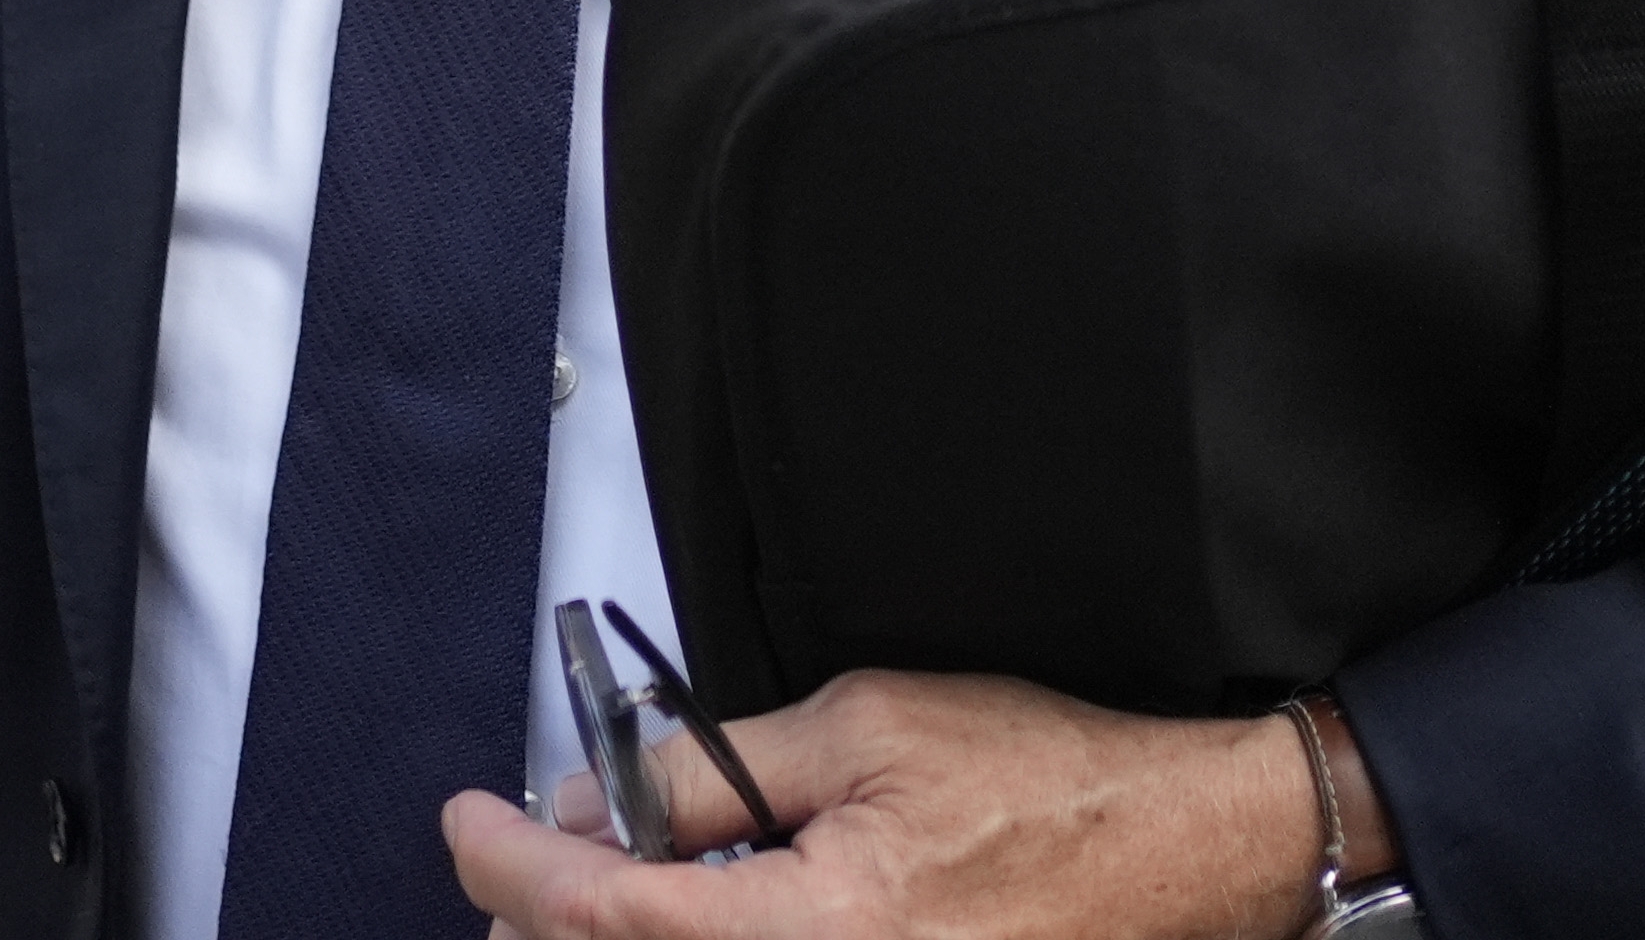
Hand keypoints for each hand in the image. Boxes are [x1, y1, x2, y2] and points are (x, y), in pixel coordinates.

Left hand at [446, 669, 1319, 939]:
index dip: (507, 869)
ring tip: (589, 883)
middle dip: (542, 918)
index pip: (605, 916)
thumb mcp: (866, 725)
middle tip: (521, 852)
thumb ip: (718, 770)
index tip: (466, 827)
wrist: (1178, 852)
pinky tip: (680, 917)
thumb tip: (604, 802)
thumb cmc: (1054, 784)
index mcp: (819, 930)